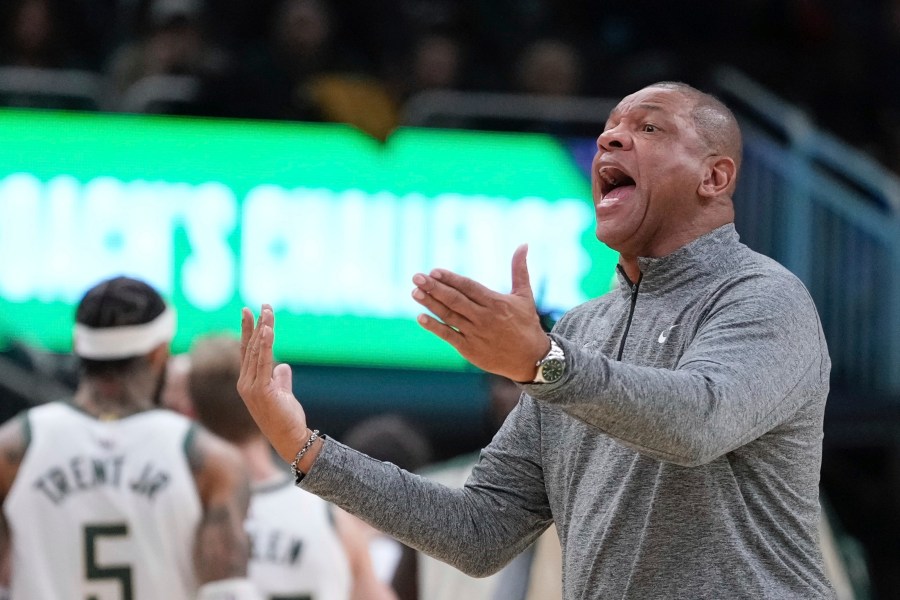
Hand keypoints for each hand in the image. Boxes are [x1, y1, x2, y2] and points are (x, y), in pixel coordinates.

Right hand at [237, 305, 310, 462]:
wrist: (289, 440)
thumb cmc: (285, 419)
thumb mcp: (282, 394)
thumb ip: (281, 379)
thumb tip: (283, 366)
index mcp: (248, 382)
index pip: (247, 352)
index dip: (249, 331)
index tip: (252, 312)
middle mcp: (245, 383)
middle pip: (249, 348)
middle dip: (256, 325)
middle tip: (262, 305)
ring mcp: (251, 387)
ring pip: (256, 352)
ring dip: (263, 329)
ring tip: (267, 311)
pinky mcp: (261, 390)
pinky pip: (263, 362)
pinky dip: (264, 345)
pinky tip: (267, 331)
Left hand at [411, 244, 549, 381]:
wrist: (531, 359)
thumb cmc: (526, 325)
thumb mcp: (525, 296)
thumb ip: (519, 270)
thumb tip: (523, 244)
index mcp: (496, 302)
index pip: (468, 287)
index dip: (450, 279)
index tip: (434, 270)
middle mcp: (484, 317)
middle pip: (455, 300)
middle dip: (434, 287)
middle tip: (416, 277)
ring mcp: (475, 333)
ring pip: (449, 315)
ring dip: (431, 304)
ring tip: (415, 292)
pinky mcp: (469, 349)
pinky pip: (449, 335)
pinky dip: (435, 327)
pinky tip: (421, 317)